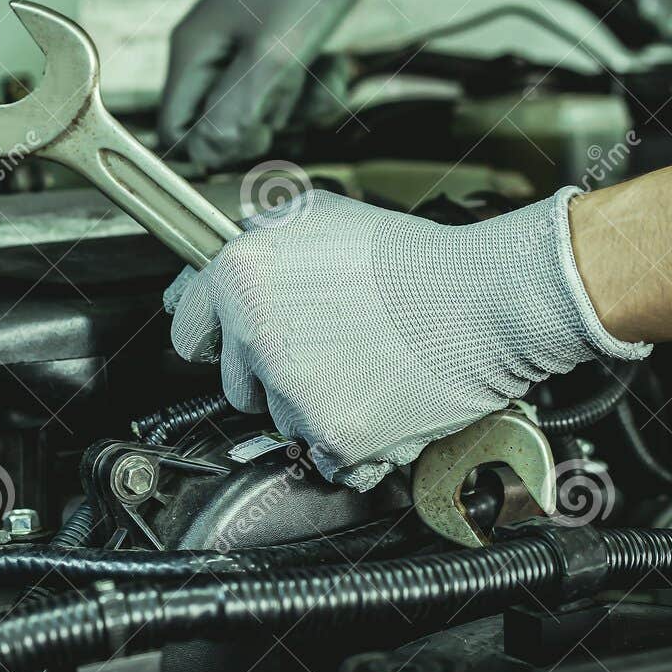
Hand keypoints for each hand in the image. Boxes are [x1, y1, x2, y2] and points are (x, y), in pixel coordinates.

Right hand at [159, 0, 449, 171]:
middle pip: (221, 128)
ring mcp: (241, 52)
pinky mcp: (273, 51)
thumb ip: (233, 110)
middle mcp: (209, 54)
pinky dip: (312, 91)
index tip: (252, 138)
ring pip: (259, 114)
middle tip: (288, 96)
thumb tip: (204, 154)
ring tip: (316, 71)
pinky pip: (286, 96)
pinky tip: (330, 68)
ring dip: (296, 107)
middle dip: (262, 123)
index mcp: (192, 51)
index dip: (209, 148)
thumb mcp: (271, 56)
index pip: (174, 129)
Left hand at [163, 190, 650, 488]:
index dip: (211, 335)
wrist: (484, 302)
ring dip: (311, 407)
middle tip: (323, 348)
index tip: (221, 343)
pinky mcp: (332, 438)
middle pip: (235, 385)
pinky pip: (321, 458)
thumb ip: (260, 236)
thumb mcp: (320, 214)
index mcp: (242, 277)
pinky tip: (377, 401)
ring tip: (363, 367)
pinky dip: (346, 443)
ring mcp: (293, 395)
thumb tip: (226, 253)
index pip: (187, 328)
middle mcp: (256, 338)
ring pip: (280, 423)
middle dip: (267, 375)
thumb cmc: (412, 259)